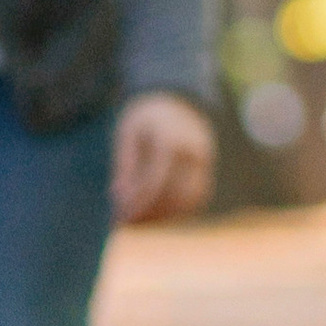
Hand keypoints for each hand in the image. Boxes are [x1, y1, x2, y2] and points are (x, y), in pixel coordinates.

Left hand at [111, 90, 215, 225]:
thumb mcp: (128, 133)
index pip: (155, 181)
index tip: (120, 217)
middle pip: (173, 195)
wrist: (177, 101)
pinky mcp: (207, 171)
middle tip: (125, 224)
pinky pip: (195, 199)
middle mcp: (193, 152)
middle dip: (149, 214)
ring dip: (163, 217)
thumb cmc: (146, 118)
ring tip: (137, 223)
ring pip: (187, 201)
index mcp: (170, 139)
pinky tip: (154, 216)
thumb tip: (118, 196)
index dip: (138, 203)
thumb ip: (124, 164)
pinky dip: (176, 212)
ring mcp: (204, 163)